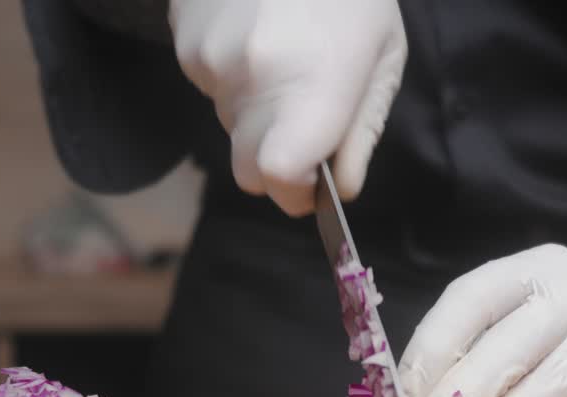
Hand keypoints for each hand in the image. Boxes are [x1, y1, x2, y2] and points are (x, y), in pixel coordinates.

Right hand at [169, 0, 405, 215]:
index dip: (294, 193)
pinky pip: (209, 86)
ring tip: (285, 54)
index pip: (278, 176)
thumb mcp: (381, 59)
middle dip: (277, 161)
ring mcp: (212, 59)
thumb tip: (340, 190)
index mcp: (314, 84)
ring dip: (256, 110)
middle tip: (305, 118)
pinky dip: (233, 75)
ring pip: (230, 124)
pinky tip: (258, 33)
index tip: (312, 186)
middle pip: (249, 168)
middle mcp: (254, 78)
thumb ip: (360, 131)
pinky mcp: (185, 42)